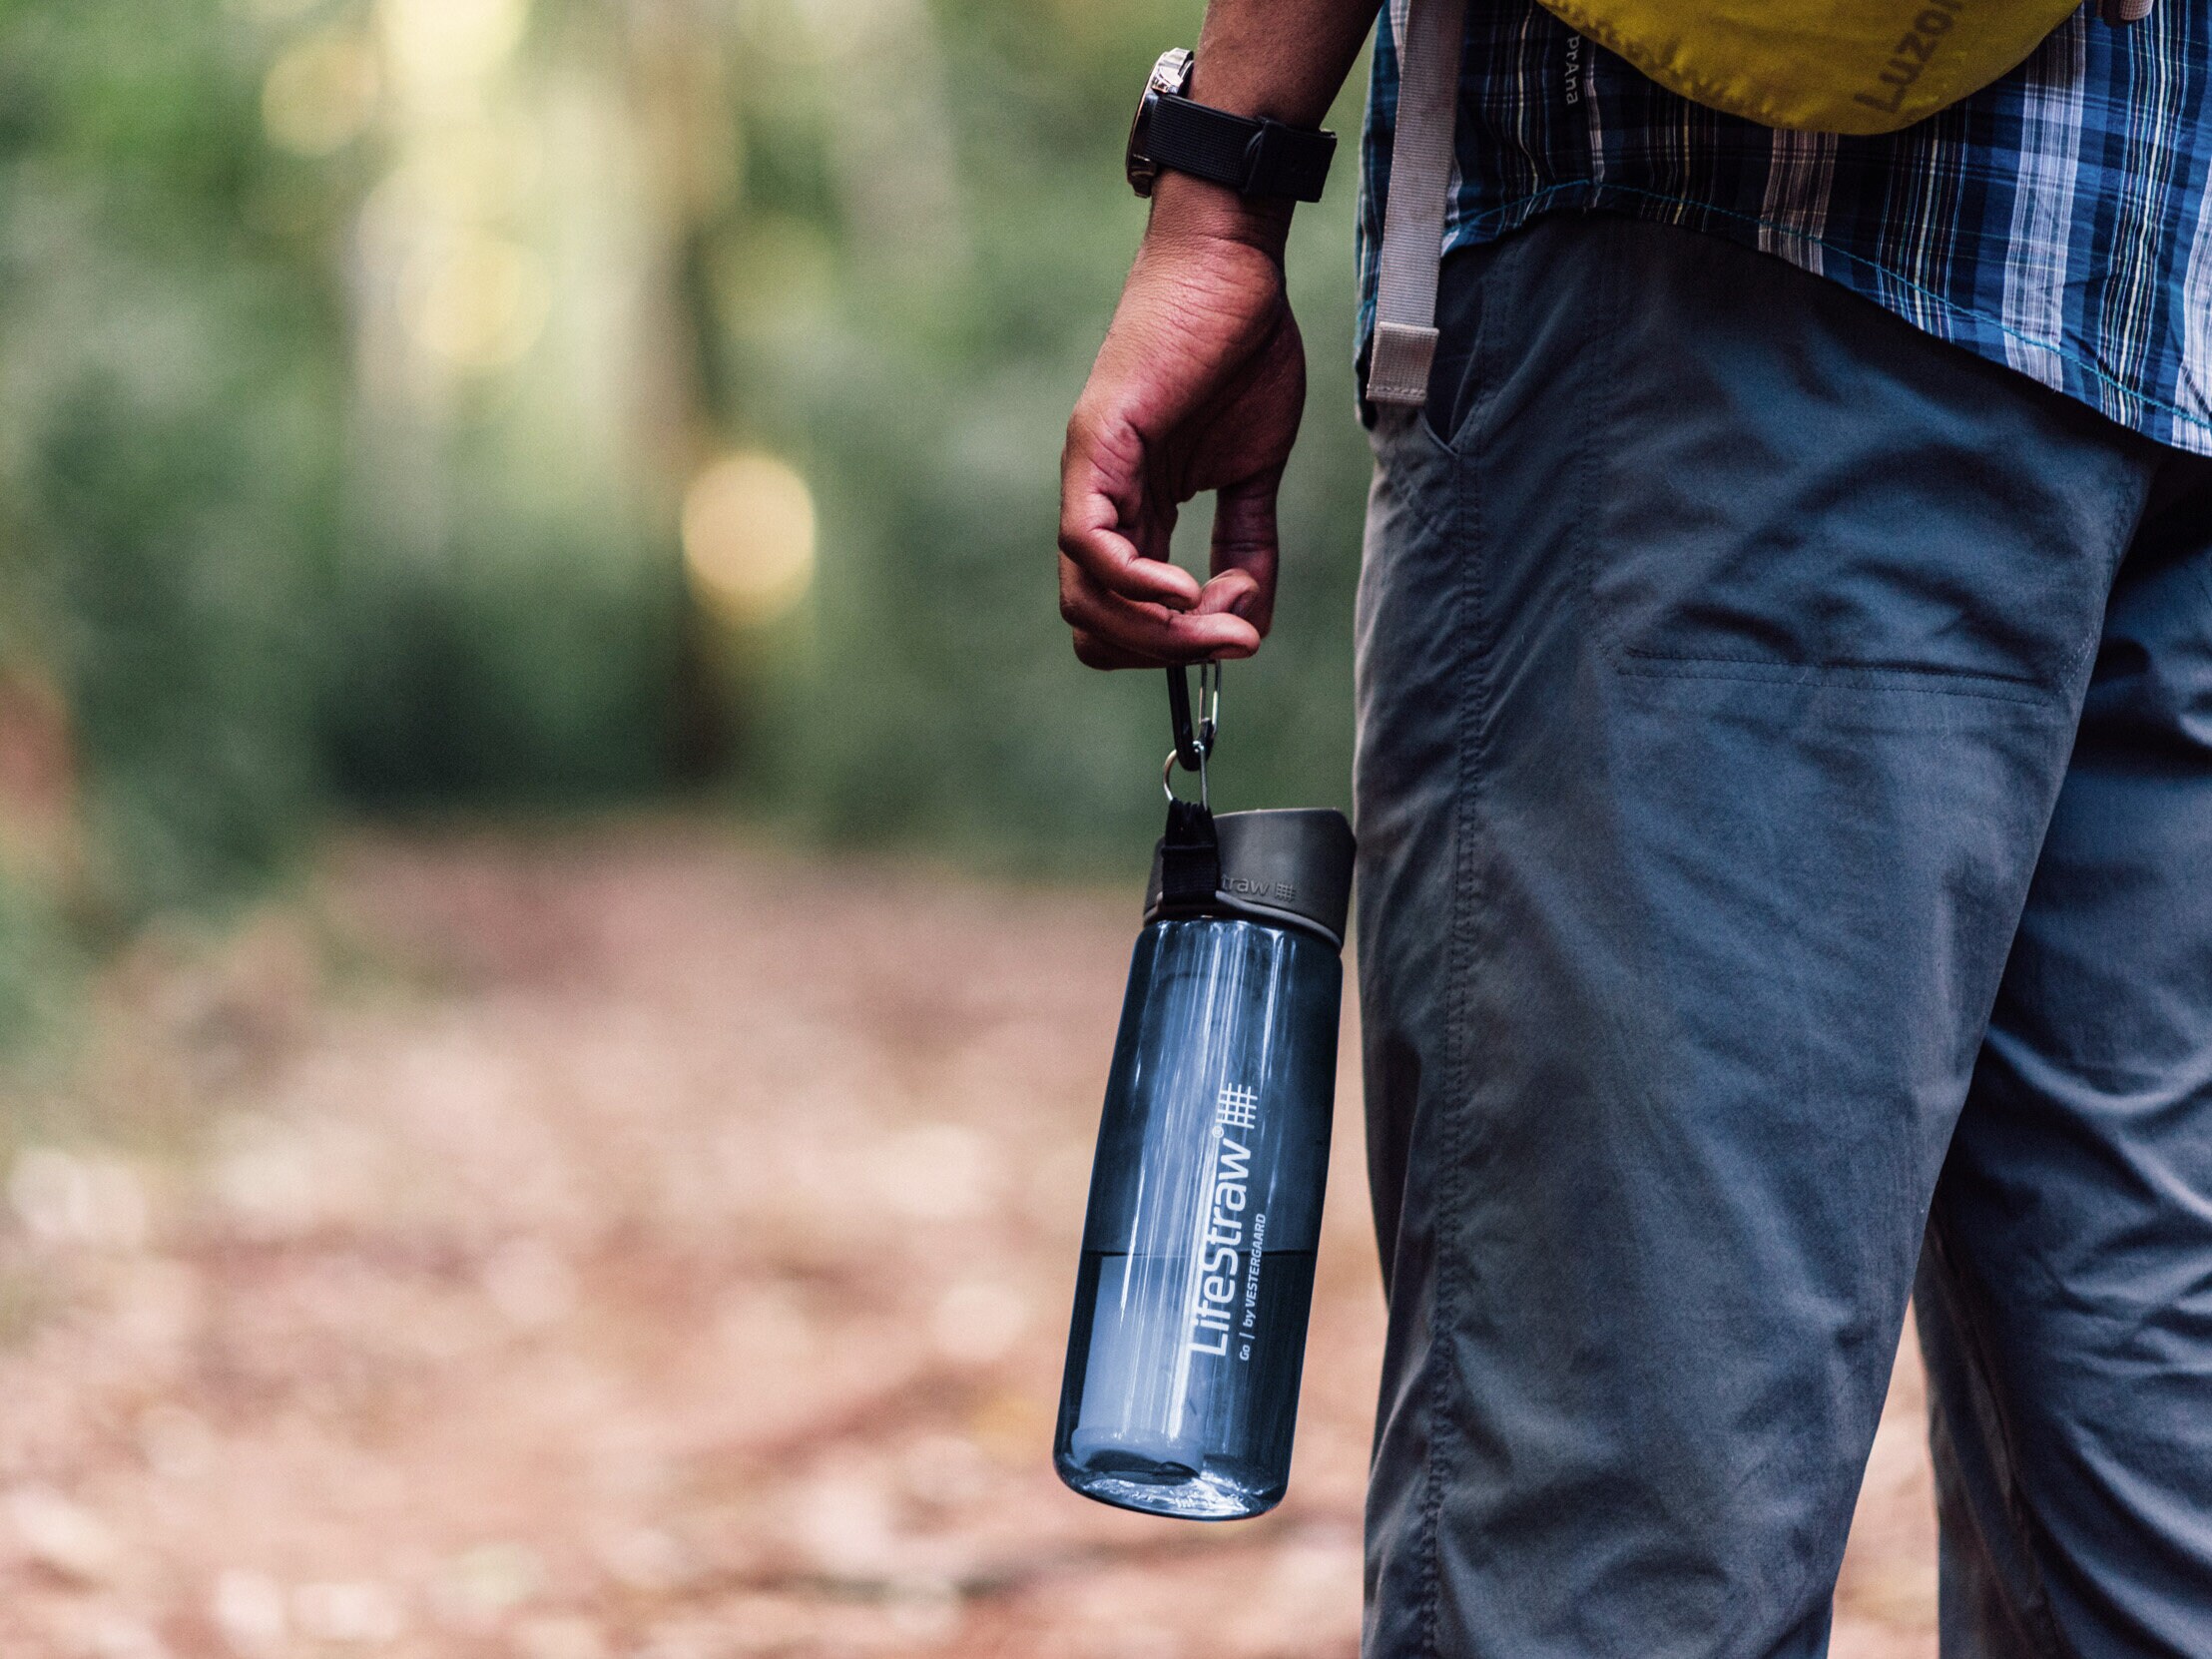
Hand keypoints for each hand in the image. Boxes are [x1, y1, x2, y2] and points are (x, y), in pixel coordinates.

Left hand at [1059, 180, 1304, 667]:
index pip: (1121, 616)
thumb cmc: (1240, 351)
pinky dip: (1135, 584)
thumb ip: (1249, 547)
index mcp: (1134, 512)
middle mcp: (1100, 502)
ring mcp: (1091, 476)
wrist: (1232, 267)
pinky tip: (1184, 591)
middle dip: (1163, 653)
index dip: (1171, 647)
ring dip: (1154, 632)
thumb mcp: (1256, 470)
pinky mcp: (1096, 446)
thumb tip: (1248, 625)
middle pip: (1093, 623)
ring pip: (1083, 597)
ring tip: (1218, 622)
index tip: (1234, 640)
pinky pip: (1089, 543)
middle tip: (1230, 645)